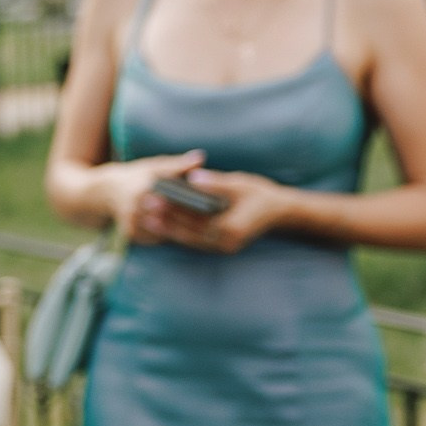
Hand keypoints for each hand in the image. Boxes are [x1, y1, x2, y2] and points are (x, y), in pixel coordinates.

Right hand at [103, 150, 205, 240]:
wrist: (107, 191)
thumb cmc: (138, 175)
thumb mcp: (155, 165)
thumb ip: (178, 164)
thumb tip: (201, 157)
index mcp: (144, 187)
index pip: (173, 197)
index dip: (192, 202)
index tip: (209, 204)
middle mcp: (136, 205)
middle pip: (170, 216)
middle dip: (188, 218)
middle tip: (210, 220)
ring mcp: (132, 221)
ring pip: (164, 230)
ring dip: (180, 230)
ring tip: (201, 229)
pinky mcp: (131, 233)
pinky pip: (155, 238)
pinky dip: (168, 236)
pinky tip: (182, 234)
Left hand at [155, 168, 289, 253]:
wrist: (279, 212)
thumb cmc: (260, 194)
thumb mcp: (240, 184)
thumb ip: (216, 183)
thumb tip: (192, 178)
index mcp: (231, 227)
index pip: (196, 217)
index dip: (175, 207)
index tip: (157, 196)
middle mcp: (226, 242)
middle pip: (189, 230)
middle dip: (167, 219)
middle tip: (146, 206)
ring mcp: (223, 248)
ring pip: (190, 239)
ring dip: (168, 230)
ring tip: (147, 218)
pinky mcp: (221, 248)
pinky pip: (196, 242)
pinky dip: (180, 235)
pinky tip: (164, 227)